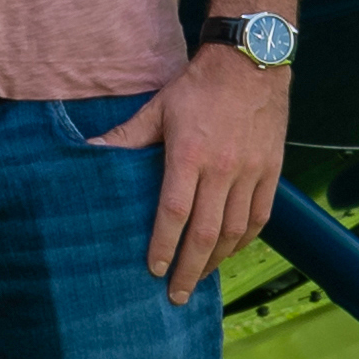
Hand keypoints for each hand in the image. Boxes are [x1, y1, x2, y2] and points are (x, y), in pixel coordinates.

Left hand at [100, 47, 294, 284]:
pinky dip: (244, 241)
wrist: (250, 62)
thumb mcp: (157, 108)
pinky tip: (229, 252)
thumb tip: (87, 151)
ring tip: (199, 278)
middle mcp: (222, 169)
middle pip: (206, 233)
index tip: (154, 270)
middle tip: (177, 295)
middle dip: (190, 269)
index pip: (174, 212)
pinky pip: (259, 217)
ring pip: (234, 231)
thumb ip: (125, 137)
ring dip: (216, 260)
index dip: (163, 245)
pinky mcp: (271, 171)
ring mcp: (251, 172)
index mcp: (189, 155)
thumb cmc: (198, 87)